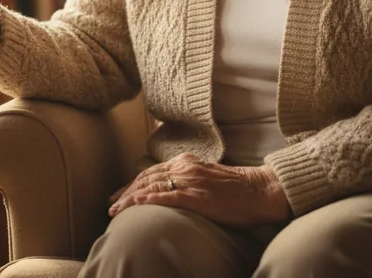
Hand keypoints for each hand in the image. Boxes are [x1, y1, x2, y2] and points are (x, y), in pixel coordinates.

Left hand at [107, 154, 290, 228]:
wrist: (259, 191)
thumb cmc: (237, 189)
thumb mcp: (208, 177)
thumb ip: (190, 179)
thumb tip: (175, 190)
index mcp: (186, 161)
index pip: (151, 171)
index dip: (133, 183)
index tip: (120, 194)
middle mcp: (184, 167)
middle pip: (145, 177)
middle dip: (126, 192)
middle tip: (111, 204)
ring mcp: (189, 180)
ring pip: (150, 186)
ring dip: (129, 199)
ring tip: (116, 211)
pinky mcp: (195, 196)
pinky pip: (165, 196)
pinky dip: (146, 200)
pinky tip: (134, 206)